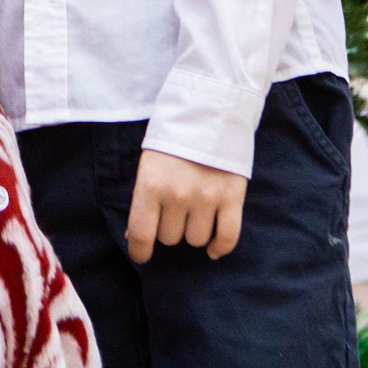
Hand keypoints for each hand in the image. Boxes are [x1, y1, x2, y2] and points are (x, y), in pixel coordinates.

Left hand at [126, 149, 248, 261]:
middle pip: (171, 238)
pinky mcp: (232, 197)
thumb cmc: (172, 141)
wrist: (208, 112)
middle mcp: (178, 195)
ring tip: (194, 213)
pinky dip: (220, 247)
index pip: (141, 234)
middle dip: (170, 228)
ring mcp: (207, 197)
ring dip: (193, 232)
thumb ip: (143, 200)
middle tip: (174, 210)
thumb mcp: (148, 166)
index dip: (139, 251)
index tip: (142, 255)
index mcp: (151, 185)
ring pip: (197, 239)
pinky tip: (213, 248)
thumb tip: (134, 238)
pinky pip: (227, 237)